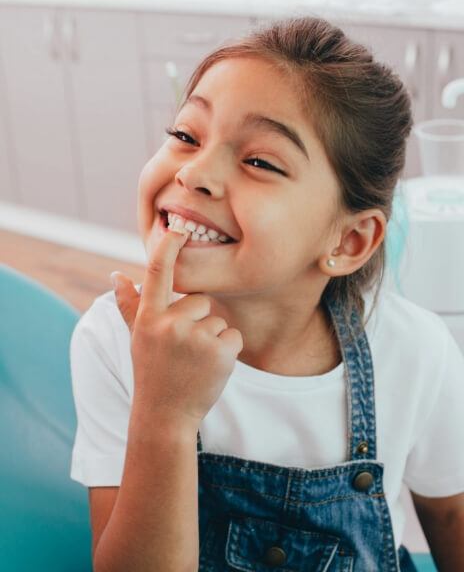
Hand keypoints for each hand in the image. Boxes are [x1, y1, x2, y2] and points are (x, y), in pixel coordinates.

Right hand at [111, 226, 242, 426]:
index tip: (178, 227)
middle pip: (200, 300)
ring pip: (218, 320)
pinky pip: (234, 335)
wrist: (165, 415)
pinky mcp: (220, 352)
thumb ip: (129, 305)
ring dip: (212, 338)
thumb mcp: (137, 338)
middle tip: (184, 349)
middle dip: (198, 320)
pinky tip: (210, 368)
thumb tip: (116, 275)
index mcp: (149, 318)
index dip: (168, 247)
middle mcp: (170, 324)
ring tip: (194, 362)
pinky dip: (227, 351)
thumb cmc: (151, 371)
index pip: (157, 272)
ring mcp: (195, 338)